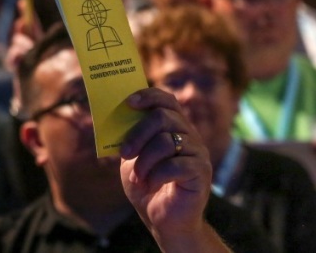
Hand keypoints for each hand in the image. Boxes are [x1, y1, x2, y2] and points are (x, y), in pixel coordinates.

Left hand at [119, 88, 211, 242]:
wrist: (161, 218)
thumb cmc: (146, 183)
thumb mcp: (131, 156)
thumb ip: (127, 136)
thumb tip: (114, 115)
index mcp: (173, 127)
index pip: (167, 100)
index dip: (149, 96)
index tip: (129, 102)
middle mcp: (189, 135)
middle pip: (163, 117)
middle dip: (137, 134)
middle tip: (125, 153)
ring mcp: (198, 152)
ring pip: (166, 141)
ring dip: (144, 160)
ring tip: (138, 177)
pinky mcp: (201, 171)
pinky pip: (175, 164)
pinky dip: (156, 175)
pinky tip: (150, 184)